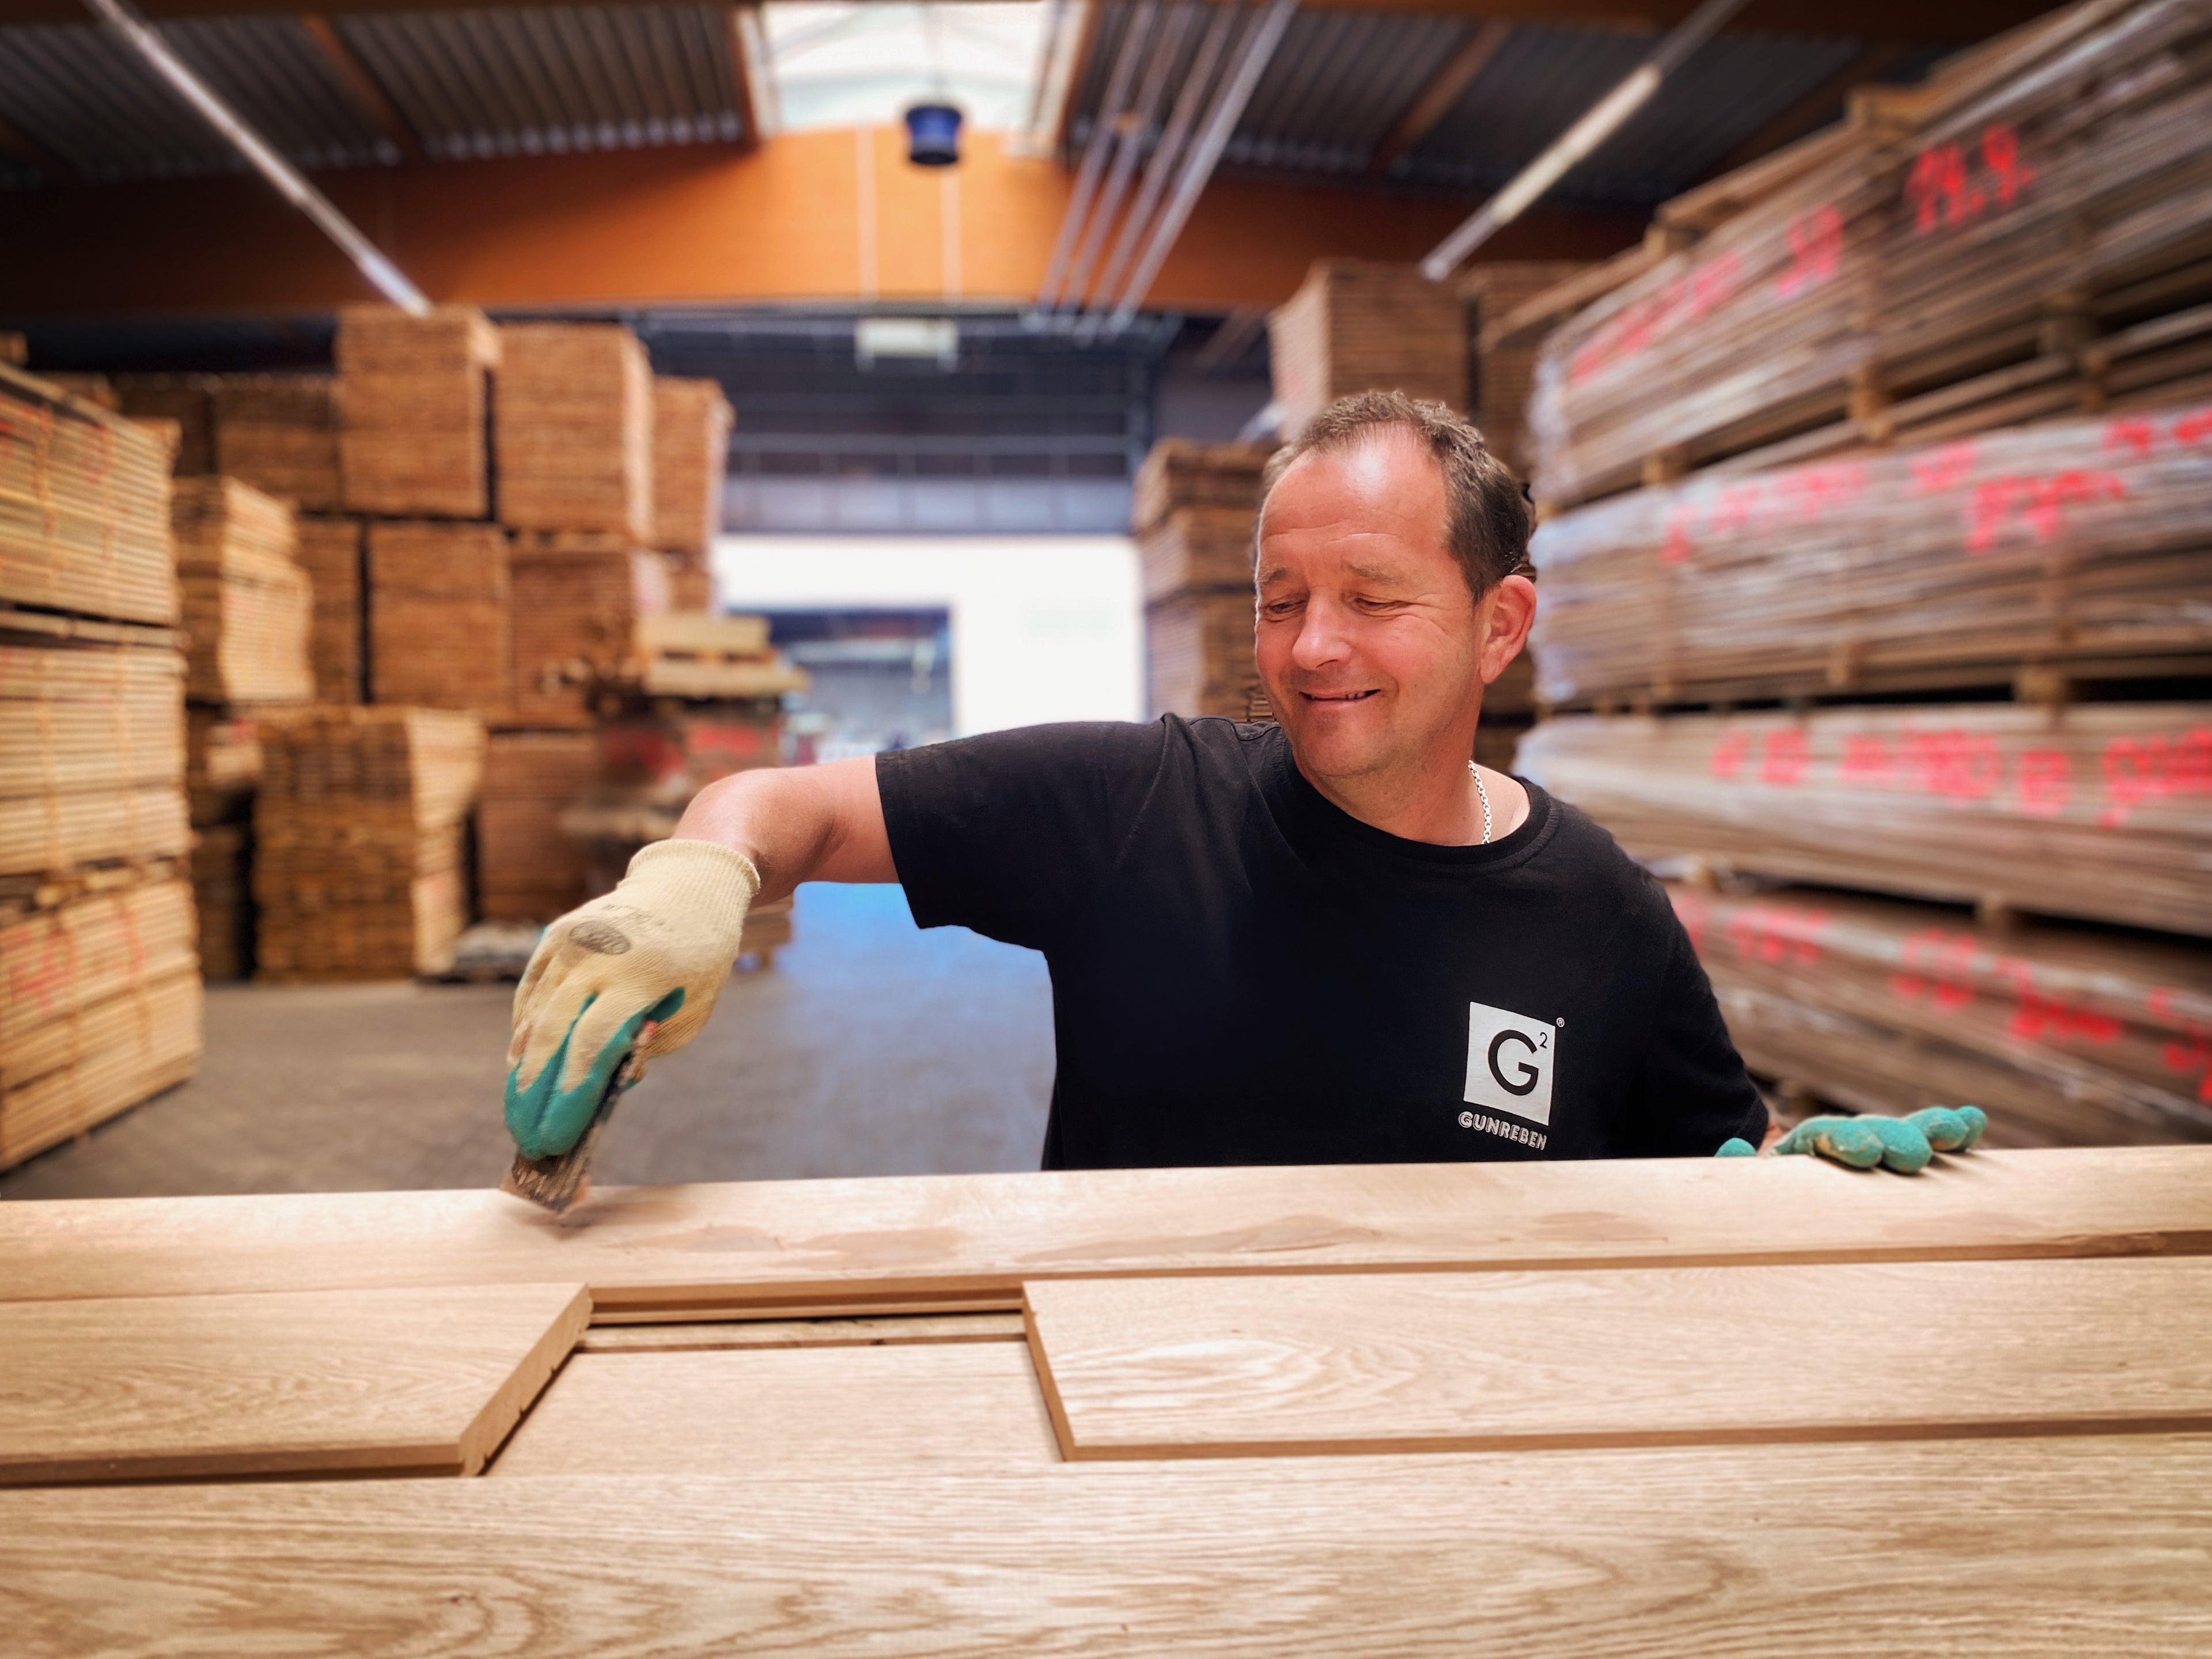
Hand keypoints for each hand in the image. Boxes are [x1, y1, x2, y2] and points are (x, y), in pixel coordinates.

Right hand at [505, 838, 758, 1158]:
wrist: (688, 885)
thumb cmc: (698, 958)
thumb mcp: (693, 1008)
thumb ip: (649, 1046)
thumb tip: (600, 1085)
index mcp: (639, 975)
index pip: (591, 1044)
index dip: (569, 1093)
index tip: (556, 1134)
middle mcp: (598, 955)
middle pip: (552, 1033)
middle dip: (535, 1091)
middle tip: (526, 1134)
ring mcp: (572, 941)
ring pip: (534, 1012)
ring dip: (523, 1063)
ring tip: (519, 1105)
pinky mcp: (556, 934)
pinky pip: (531, 989)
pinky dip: (524, 1025)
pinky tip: (521, 1058)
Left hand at [1715, 1105, 1986, 1172]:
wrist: (1771, 1193)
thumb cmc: (1759, 1199)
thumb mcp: (1739, 1185)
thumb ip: (1734, 1167)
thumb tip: (1731, 1145)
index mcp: (1803, 1148)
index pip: (1821, 1136)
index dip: (1843, 1142)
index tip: (1864, 1154)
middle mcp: (1841, 1142)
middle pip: (1867, 1132)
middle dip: (1891, 1140)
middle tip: (1912, 1157)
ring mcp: (1873, 1148)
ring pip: (1900, 1134)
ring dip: (1928, 1131)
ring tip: (1956, 1132)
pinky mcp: (1897, 1162)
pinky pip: (1925, 1146)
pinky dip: (1950, 1137)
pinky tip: (1974, 1123)